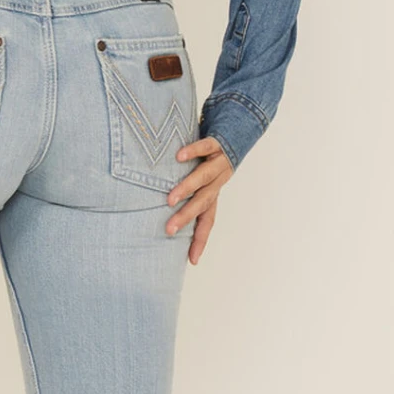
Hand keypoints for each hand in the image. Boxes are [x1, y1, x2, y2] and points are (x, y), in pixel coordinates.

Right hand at [166, 136, 234, 263]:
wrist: (233, 133)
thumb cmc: (208, 161)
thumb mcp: (201, 182)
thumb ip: (187, 197)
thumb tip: (160, 215)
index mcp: (214, 194)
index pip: (208, 221)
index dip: (201, 240)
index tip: (193, 260)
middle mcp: (218, 182)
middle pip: (203, 203)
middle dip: (186, 217)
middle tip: (169, 229)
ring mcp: (218, 163)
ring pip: (204, 178)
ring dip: (188, 189)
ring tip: (171, 198)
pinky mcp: (216, 145)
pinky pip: (205, 148)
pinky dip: (193, 152)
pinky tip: (179, 157)